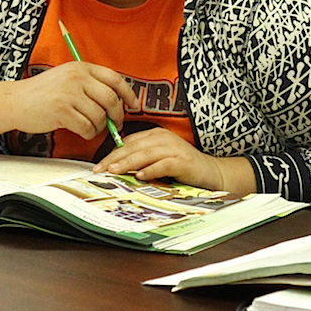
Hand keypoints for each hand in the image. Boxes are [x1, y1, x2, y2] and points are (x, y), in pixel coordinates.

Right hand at [6, 61, 138, 139]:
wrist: (15, 101)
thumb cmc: (42, 93)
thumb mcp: (66, 78)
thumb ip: (89, 84)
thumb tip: (117, 101)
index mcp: (80, 67)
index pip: (114, 78)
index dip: (128, 93)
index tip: (133, 105)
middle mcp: (77, 77)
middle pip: (111, 99)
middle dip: (117, 115)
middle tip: (115, 124)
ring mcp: (69, 94)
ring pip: (100, 116)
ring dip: (99, 127)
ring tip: (89, 126)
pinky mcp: (63, 111)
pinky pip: (87, 128)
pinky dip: (88, 133)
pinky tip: (80, 130)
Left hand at [92, 128, 256, 195]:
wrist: (212, 173)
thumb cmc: (183, 168)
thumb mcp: (159, 160)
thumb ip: (142, 159)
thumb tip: (117, 166)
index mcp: (155, 135)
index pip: (128, 142)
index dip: (112, 153)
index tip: (99, 164)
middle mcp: (163, 138)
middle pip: (133, 147)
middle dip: (114, 158)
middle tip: (99, 169)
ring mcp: (173, 148)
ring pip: (145, 154)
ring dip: (127, 163)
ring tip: (113, 171)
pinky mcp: (182, 160)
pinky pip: (163, 164)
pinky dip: (150, 170)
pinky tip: (139, 176)